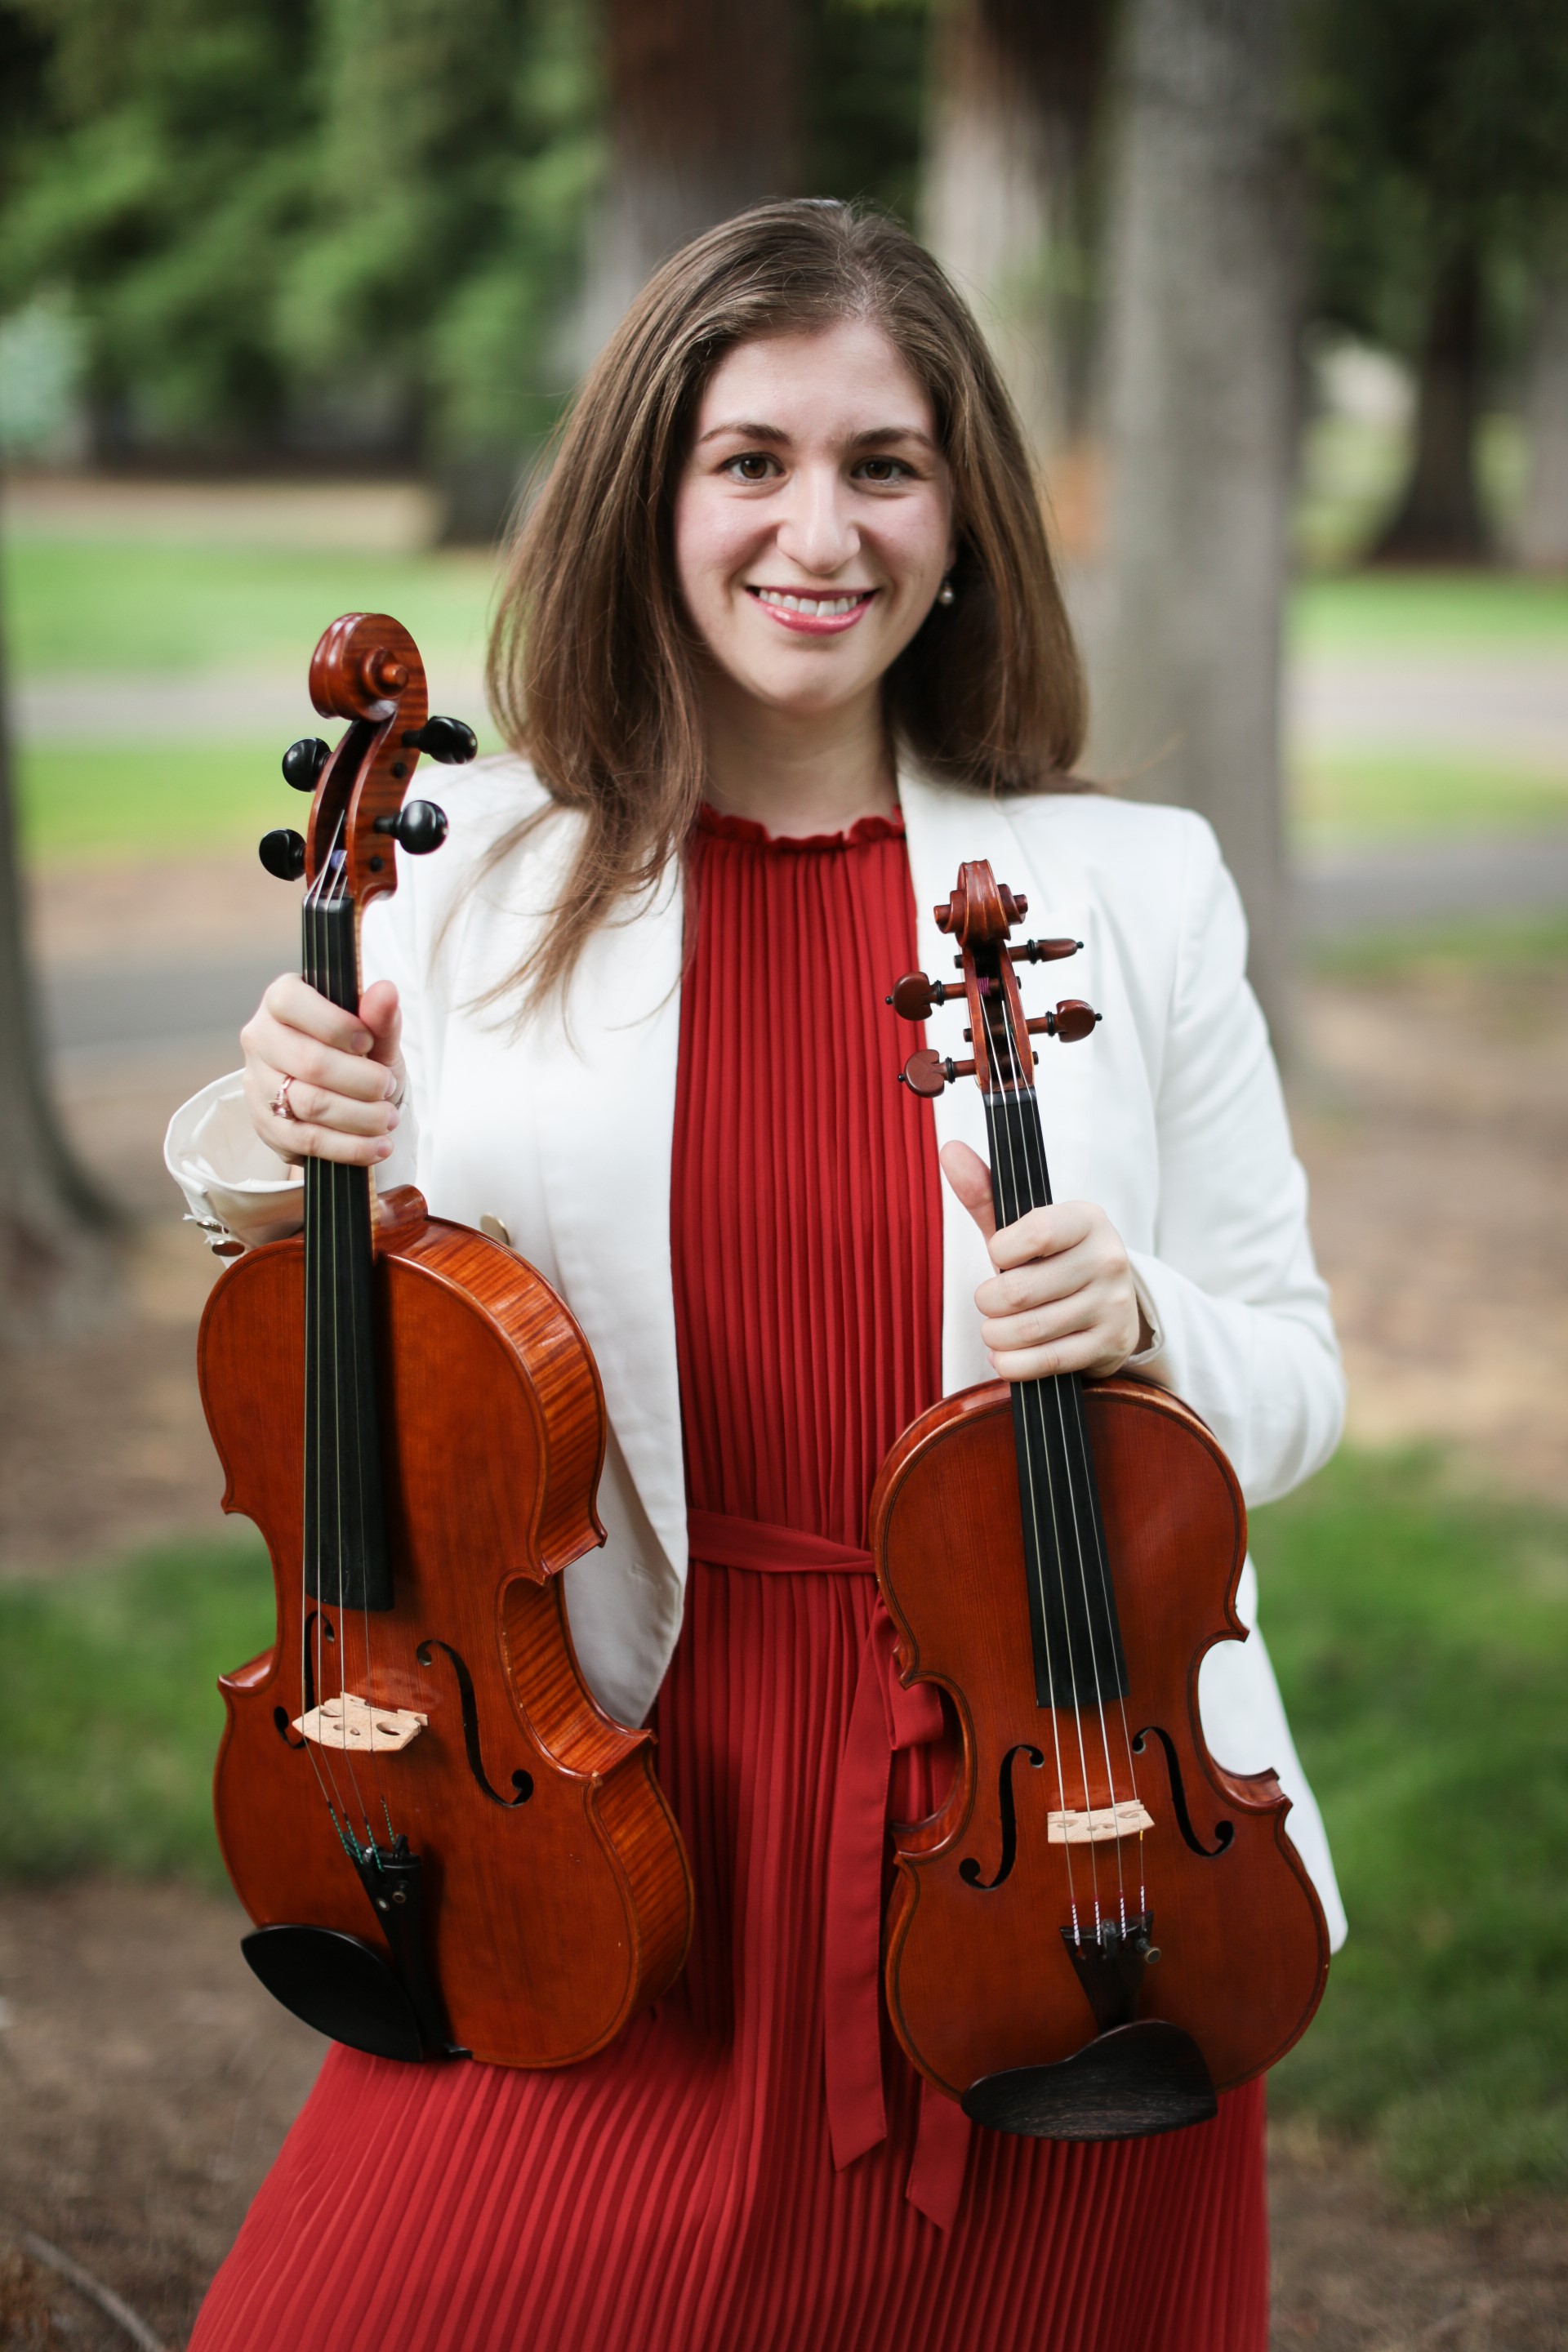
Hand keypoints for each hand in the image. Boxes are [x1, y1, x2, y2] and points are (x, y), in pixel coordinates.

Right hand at [240, 976, 404, 1165]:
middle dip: (361, 1080)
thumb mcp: (375, 1035)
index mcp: (281, 1000)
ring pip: (309, 1104)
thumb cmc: (356, 1055)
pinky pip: (308, 1140)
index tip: (368, 1043)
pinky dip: (349, 1146)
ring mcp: (257, 1083)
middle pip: (309, 1061)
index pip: (292, 1002)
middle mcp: (260, 1038)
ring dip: (360, 1116)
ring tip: (389, 1119)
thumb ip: (380, 1018)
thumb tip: (386, 991)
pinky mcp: (265, 1124)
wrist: (344, 1097)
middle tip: (389, 1088)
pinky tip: (378, 1146)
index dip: (335, 1025)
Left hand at [941, 1140, 1149, 1381]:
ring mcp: (1112, 1304)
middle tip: (989, 1301)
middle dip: (988, 1302)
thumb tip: (949, 1150)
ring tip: (995, 1329)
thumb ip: (984, 1192)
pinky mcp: (1109, 1344)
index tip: (999, 1255)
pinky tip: (1006, 1356)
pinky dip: (1013, 1364)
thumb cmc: (1052, 1261)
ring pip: (1029, 1330)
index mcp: (1087, 1219)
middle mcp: (1107, 1258)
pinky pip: (1046, 1362)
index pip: (1032, 1233)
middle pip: (1019, 1291)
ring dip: (996, 1336)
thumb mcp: (1021, 1227)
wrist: (1108, 1306)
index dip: (1000, 1252)